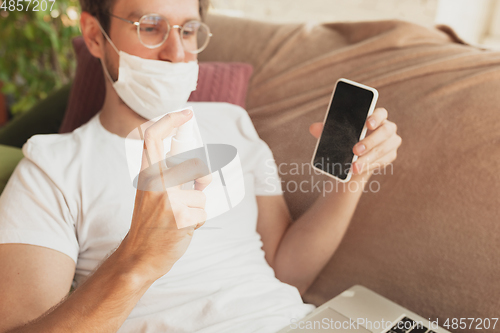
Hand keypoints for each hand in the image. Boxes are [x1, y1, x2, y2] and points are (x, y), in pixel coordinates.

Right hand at [118, 109, 211, 282]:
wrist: (139, 256)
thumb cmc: (150, 223)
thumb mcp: (151, 193)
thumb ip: (169, 177)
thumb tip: (201, 170)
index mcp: (146, 175)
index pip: (152, 138)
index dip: (169, 121)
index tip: (185, 113)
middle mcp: (154, 183)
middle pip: (195, 164)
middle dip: (205, 176)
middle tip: (202, 186)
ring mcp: (166, 199)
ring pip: (201, 194)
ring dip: (198, 207)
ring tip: (181, 217)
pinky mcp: (180, 217)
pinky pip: (203, 212)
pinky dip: (198, 222)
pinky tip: (183, 229)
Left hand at [309, 107, 401, 178]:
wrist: (351, 159)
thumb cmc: (345, 139)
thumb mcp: (336, 134)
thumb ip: (327, 129)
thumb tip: (313, 128)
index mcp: (376, 117)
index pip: (381, 113)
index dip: (376, 117)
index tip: (367, 124)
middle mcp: (387, 128)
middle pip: (384, 132)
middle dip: (370, 142)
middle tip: (355, 150)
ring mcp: (391, 142)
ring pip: (383, 149)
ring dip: (368, 158)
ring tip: (354, 166)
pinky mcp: (390, 156)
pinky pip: (383, 161)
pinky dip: (370, 165)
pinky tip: (359, 169)